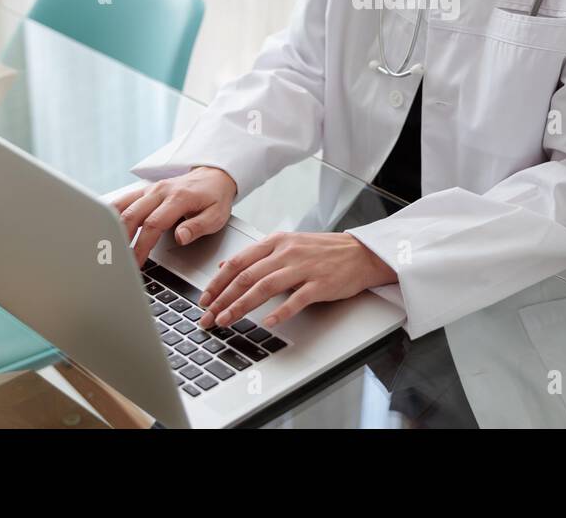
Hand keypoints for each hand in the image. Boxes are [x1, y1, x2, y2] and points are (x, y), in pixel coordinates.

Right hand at [111, 166, 237, 267]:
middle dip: (122, 240)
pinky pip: (123, 200)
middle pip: (132, 215)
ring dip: (111, 227)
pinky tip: (103, 228)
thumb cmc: (215, 198)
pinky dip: (110, 213)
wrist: (213, 176)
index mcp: (178, 198)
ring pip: (122, 206)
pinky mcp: (144, 191)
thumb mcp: (216, 216)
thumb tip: (180, 238)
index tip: (136, 263)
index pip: (153, 224)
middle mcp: (160, 191)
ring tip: (106, 247)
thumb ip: (197, 227)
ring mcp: (150, 190)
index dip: (142, 246)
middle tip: (117, 260)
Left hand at [198, 232, 396, 329]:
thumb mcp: (288, 244)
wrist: (361, 253)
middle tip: (207, 316)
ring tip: (226, 320)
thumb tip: (227, 264)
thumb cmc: (325, 251)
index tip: (204, 299)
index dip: (218, 281)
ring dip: (241, 305)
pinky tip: (268, 323)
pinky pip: (296, 299)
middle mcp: (287, 252)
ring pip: (265, 287)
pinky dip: (280, 312)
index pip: (239, 261)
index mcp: (277, 241)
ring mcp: (304, 267)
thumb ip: (257, 254)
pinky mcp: (320, 283)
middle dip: (222, 298)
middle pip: (246, 276)